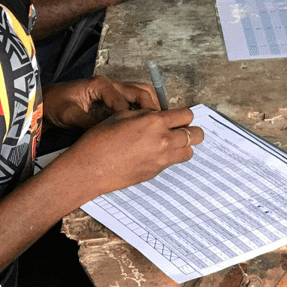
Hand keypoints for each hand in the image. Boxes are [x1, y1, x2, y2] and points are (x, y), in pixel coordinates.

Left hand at [42, 76, 158, 128]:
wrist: (46, 103)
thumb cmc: (55, 105)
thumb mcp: (70, 115)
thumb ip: (89, 122)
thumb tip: (108, 132)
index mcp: (101, 85)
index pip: (124, 102)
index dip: (131, 119)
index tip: (138, 134)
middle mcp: (111, 84)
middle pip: (141, 92)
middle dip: (151, 108)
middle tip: (157, 126)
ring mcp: (113, 90)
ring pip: (141, 94)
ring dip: (150, 108)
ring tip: (156, 125)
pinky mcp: (113, 98)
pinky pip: (134, 101)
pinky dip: (143, 111)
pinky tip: (146, 125)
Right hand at [52, 107, 203, 200]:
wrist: (90, 168)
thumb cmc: (100, 140)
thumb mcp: (123, 115)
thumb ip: (146, 114)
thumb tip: (158, 115)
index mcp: (155, 122)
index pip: (187, 115)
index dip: (183, 114)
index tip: (178, 116)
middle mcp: (163, 141)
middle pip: (196, 135)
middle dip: (190, 130)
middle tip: (179, 129)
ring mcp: (161, 159)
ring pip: (189, 152)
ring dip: (183, 145)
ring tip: (168, 142)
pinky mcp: (155, 172)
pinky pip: (172, 162)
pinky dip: (169, 156)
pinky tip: (153, 153)